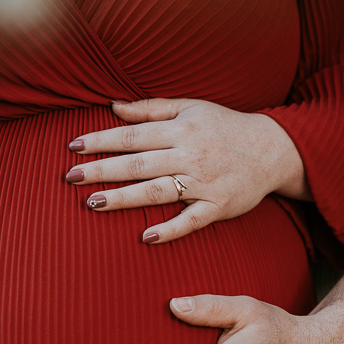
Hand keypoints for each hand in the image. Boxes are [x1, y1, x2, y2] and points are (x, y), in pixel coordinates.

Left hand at [65, 98, 308, 242]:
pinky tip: (146, 236)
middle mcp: (189, 154)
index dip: (101, 141)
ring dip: (125, 197)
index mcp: (180, 129)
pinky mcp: (218, 206)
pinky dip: (170, 229)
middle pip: (138, 164)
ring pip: (158, 191)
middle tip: (70, 177)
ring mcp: (204, 182)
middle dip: (102, 170)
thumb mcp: (192, 107)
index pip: (132, 136)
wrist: (273, 150)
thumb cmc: (226, 126)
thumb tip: (112, 106)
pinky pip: (191, 220)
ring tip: (93, 203)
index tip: (73, 148)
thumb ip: (151, 108)